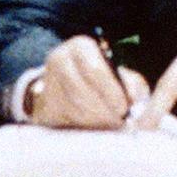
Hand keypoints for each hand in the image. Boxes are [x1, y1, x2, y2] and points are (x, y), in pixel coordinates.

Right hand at [29, 35, 150, 128]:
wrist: (68, 86)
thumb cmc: (102, 79)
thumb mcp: (120, 74)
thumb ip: (131, 84)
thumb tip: (134, 100)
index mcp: (81, 47)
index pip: (95, 70)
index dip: (111, 92)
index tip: (124, 108)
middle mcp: (59, 60)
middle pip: (83, 93)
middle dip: (105, 111)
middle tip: (120, 122)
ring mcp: (48, 84)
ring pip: (75, 110)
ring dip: (96, 122)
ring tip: (110, 124)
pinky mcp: (42, 107)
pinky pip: (66, 123)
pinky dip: (83, 128)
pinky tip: (94, 126)